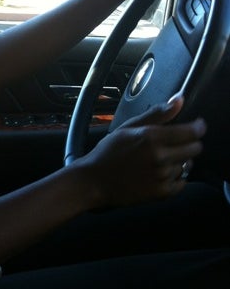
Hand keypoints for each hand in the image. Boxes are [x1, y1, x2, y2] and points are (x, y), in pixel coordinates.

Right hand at [79, 95, 205, 207]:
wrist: (95, 180)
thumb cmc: (109, 152)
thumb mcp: (129, 127)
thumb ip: (157, 114)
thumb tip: (178, 100)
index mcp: (150, 137)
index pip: (191, 132)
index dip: (198, 127)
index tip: (197, 125)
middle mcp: (159, 157)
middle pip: (194, 149)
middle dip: (189, 143)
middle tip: (173, 143)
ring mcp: (161, 176)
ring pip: (187, 165)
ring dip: (178, 161)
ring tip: (158, 159)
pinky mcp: (162, 193)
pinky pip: (182, 183)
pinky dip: (175, 177)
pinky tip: (158, 172)